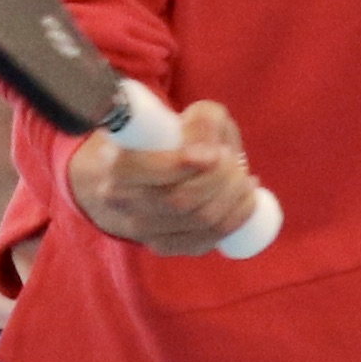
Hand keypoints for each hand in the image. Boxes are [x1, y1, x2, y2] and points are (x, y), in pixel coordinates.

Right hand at [69, 100, 265, 253]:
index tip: (214, 154)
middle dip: (221, 178)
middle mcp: (120, 201)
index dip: (183, 165)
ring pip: (200, 221)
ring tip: (242, 177)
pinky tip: (245, 198)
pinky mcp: (164, 246)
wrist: (151, 170)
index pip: (146, 172)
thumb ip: (202, 122)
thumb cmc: (174, 138)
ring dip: (233, 197)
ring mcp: (140, 229)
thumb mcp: (189, 116)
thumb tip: (209, 152)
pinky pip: (206, 240)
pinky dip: (235, 218)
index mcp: (115, 164)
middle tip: (233, 160)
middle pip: (181, 200)